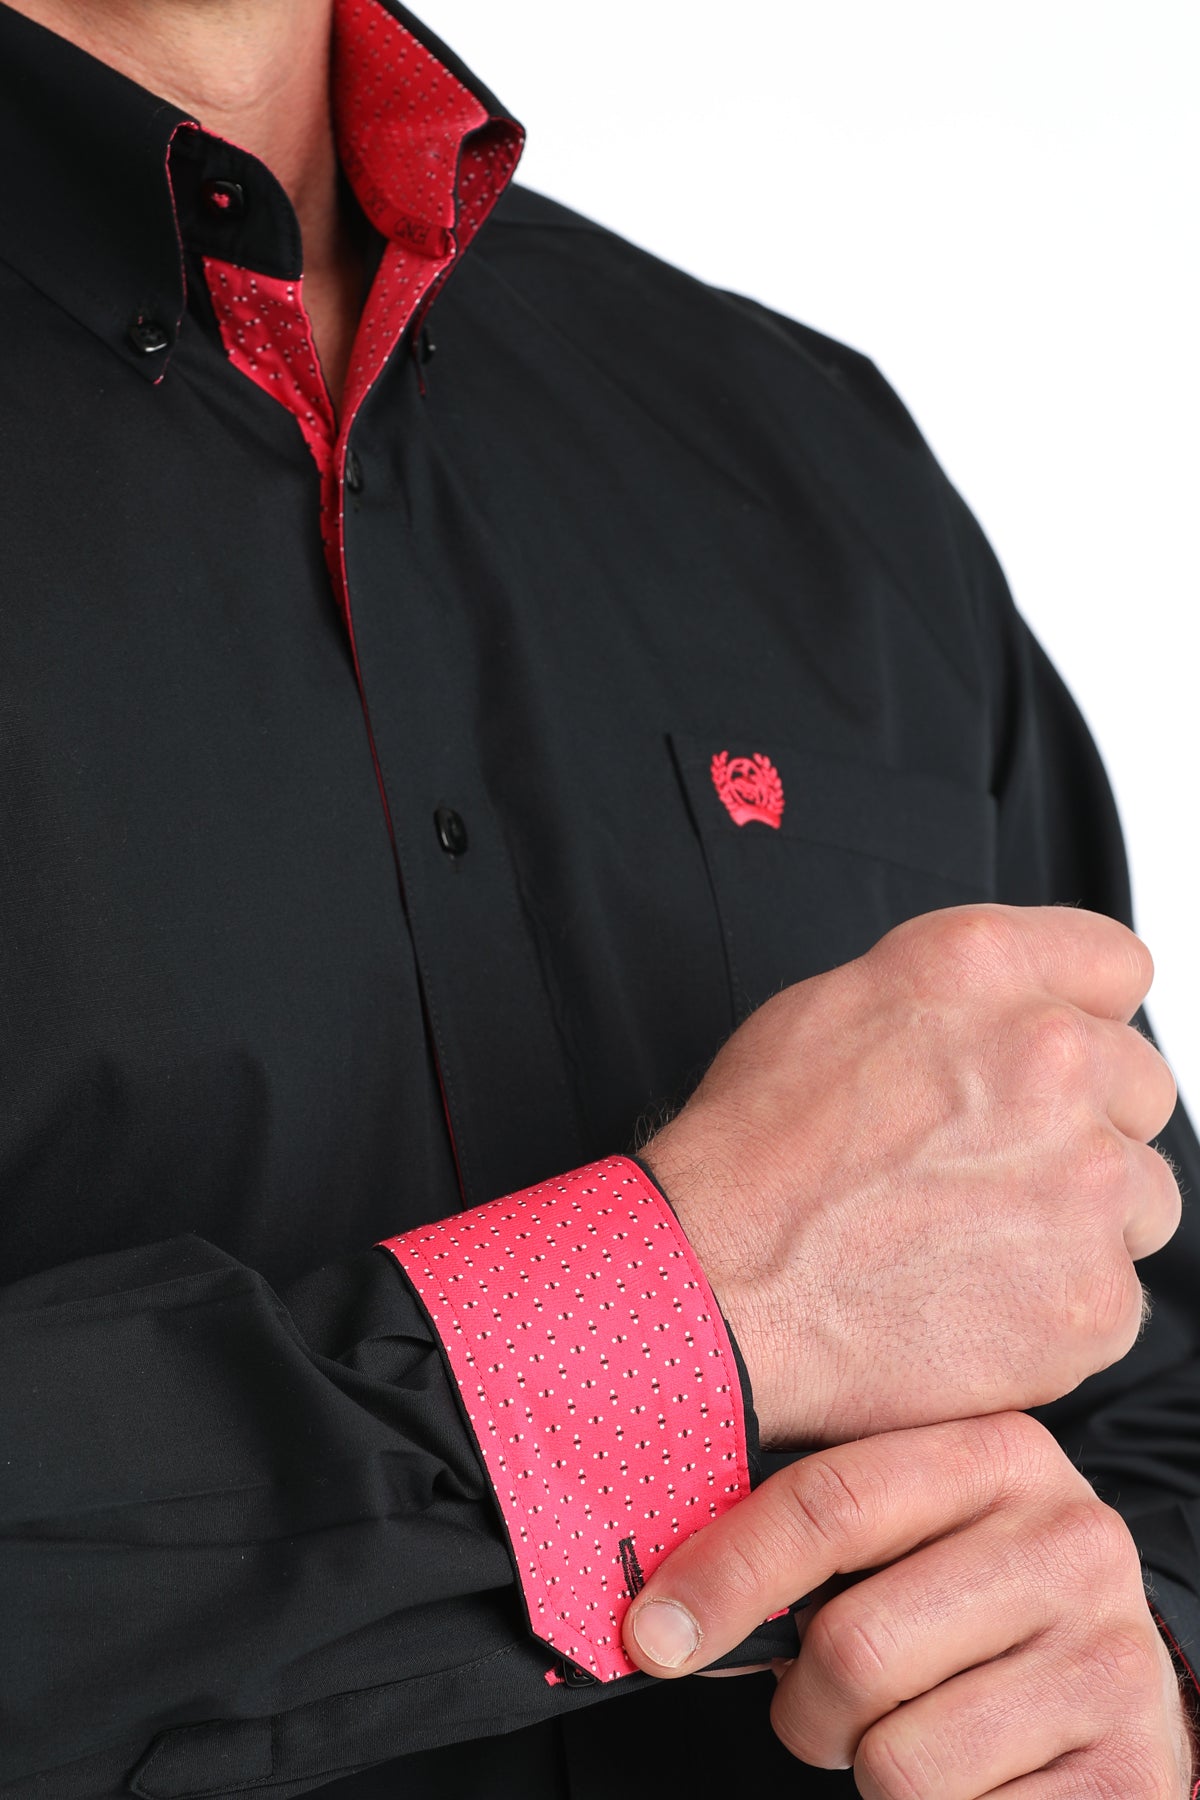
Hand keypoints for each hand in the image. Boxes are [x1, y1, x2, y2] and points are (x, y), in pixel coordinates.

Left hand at [623, 1412, 1196, 1797]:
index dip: (725, 1574)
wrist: (1119, 1688)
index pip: (831, 1502)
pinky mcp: (1131, 1768)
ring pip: (899, 1757)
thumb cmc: (975, 1601)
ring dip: (870, 1767)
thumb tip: (666, 1615)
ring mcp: (1111, 1656)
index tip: (651, 1635)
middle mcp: (1070, 1539)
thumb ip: (812, 1541)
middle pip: (854, 1644)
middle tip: (825, 1708)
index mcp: (999, 1453)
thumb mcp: (916, 1533)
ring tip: (912, 1731)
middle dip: (806, 1706)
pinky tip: (974, 1772)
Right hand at [642, 903, 1178, 1447]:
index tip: (1056, 1063)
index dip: (1080, 1018)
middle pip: (1138, 1085)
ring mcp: (1086, 1182)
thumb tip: (1019, 1009)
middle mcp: (1053, 1058)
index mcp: (984, 969)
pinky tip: (974, 1299)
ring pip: (1142, 1194)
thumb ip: (961, 993)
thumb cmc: (753, 1151)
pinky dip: (1057, 1305)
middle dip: (1081, 1123)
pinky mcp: (1093, 1296)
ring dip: (1081, 1215)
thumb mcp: (834, 1002)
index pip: (1115, 968)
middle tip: (989, 1166)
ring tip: (974, 1240)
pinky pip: (1116, 1296)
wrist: (716, 1281)